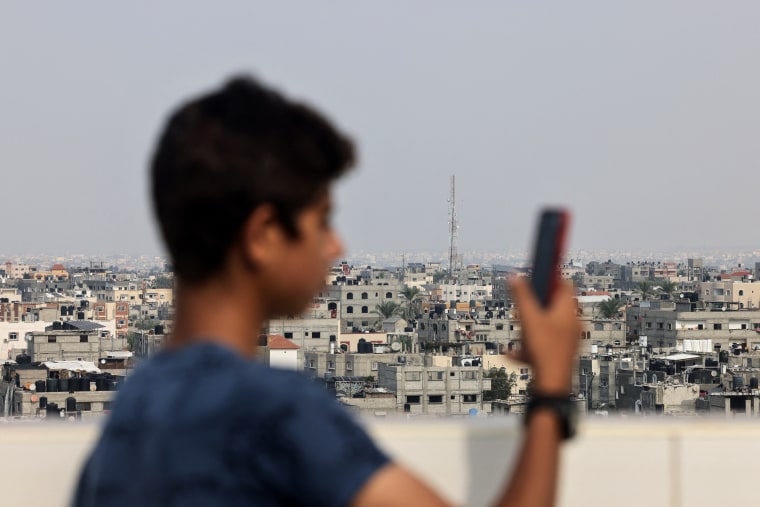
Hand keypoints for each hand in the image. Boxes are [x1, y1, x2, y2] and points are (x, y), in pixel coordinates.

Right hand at [509, 277, 579, 394]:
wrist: (552, 384)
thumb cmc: (545, 350)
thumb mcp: (528, 317)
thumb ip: (521, 295)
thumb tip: (516, 277)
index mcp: (568, 311)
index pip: (564, 284)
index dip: (550, 277)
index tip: (538, 274)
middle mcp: (571, 324)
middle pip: (553, 305)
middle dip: (535, 305)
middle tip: (523, 306)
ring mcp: (567, 340)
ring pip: (547, 325)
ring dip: (530, 327)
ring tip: (519, 333)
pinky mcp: (561, 353)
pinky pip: (544, 343)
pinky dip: (530, 345)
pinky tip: (515, 353)